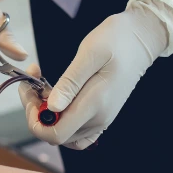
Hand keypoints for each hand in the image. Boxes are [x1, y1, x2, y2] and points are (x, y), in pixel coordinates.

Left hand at [19, 0, 172, 149]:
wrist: (142, 38)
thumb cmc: (116, 40)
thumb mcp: (90, 53)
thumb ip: (70, 82)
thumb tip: (52, 108)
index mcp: (95, 105)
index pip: (55, 134)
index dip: (35, 119)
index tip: (31, 91)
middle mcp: (99, 119)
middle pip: (56, 134)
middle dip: (37, 111)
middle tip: (33, 81)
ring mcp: (102, 120)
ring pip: (64, 133)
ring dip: (48, 114)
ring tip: (44, 86)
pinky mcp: (103, 116)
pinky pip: (77, 133)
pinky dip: (62, 121)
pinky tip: (58, 100)